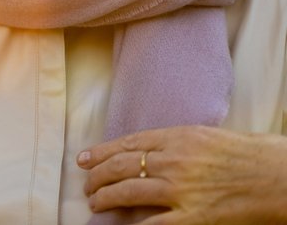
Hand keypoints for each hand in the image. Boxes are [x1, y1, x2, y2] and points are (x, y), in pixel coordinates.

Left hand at [78, 125, 286, 223]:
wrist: (280, 177)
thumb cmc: (252, 154)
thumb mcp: (208, 135)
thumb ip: (177, 142)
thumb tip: (152, 150)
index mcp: (177, 136)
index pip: (127, 143)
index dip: (100, 152)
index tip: (84, 159)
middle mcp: (173, 160)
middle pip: (121, 166)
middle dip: (97, 176)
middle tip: (87, 183)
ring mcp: (181, 190)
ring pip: (127, 192)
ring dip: (105, 198)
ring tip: (95, 203)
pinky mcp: (193, 217)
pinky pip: (151, 224)